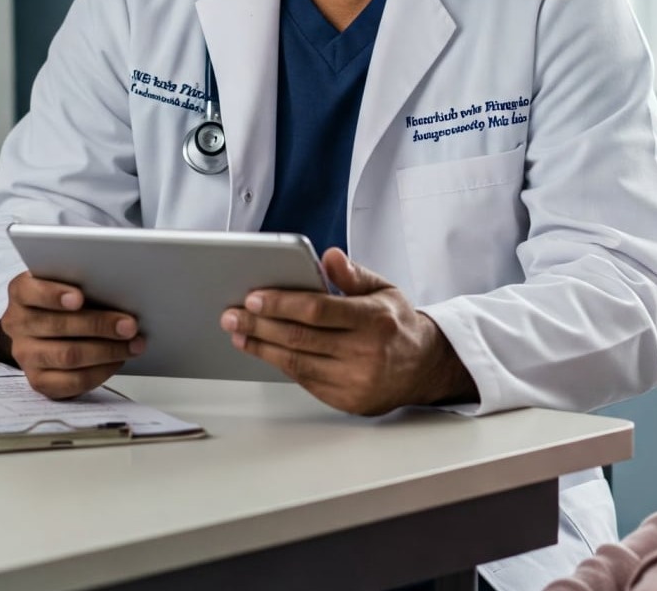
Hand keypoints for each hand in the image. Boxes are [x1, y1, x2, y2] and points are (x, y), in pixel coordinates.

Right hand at [0, 271, 146, 398]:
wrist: (52, 328)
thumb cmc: (68, 300)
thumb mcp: (71, 283)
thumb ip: (86, 282)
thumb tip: (123, 291)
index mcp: (21, 292)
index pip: (29, 291)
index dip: (53, 295)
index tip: (80, 298)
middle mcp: (17, 323)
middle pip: (57, 326)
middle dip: (98, 325)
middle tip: (130, 325)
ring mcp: (25, 354)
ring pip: (67, 355)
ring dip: (106, 350)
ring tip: (133, 344)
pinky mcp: (38, 380)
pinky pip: (71, 381)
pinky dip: (100, 371)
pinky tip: (118, 361)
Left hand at [220, 248, 478, 415]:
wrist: (424, 367)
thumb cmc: (398, 323)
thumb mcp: (384, 289)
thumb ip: (353, 274)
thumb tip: (329, 256)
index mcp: (374, 319)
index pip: (318, 310)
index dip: (281, 303)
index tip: (253, 297)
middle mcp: (366, 352)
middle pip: (300, 338)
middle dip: (259, 325)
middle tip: (232, 314)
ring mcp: (356, 380)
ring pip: (297, 363)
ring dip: (262, 347)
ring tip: (238, 333)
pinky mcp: (348, 401)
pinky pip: (306, 381)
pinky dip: (281, 364)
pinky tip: (264, 350)